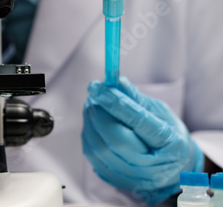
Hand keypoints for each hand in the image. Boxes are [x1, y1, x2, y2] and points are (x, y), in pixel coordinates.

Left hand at [82, 76, 203, 205]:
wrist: (174, 169)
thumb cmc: (168, 136)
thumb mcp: (160, 113)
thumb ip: (136, 99)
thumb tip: (115, 82)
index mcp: (172, 145)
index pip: (140, 122)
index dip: (116, 102)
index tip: (99, 87)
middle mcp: (154, 168)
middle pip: (116, 140)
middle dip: (99, 114)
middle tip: (94, 94)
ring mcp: (134, 179)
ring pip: (100, 149)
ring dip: (90, 123)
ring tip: (92, 106)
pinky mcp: (117, 181)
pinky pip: (93, 157)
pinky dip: (89, 136)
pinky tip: (92, 123)